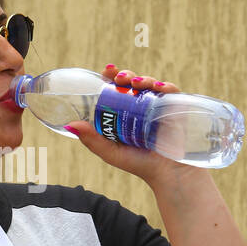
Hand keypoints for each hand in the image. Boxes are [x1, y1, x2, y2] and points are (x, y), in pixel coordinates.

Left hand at [63, 64, 189, 185]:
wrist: (167, 174)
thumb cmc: (139, 163)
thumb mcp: (111, 151)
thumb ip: (92, 139)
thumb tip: (69, 125)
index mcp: (126, 112)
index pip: (118, 89)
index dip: (113, 77)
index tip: (107, 71)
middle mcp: (143, 106)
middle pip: (134, 83)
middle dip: (127, 75)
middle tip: (120, 78)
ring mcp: (160, 106)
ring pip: (151, 84)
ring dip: (144, 78)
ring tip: (136, 82)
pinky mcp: (177, 109)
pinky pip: (173, 92)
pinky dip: (166, 86)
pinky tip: (158, 88)